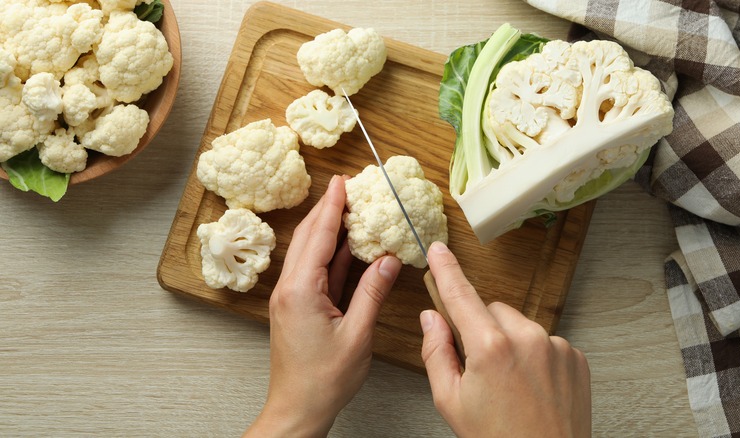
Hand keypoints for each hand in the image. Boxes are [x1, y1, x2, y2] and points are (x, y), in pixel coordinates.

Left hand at [244, 175, 402, 437]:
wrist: (297, 408)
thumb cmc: (324, 380)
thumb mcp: (357, 335)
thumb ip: (372, 293)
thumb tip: (389, 261)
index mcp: (301, 290)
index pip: (319, 236)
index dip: (333, 207)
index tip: (343, 182)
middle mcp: (289, 288)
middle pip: (309, 237)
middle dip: (327, 209)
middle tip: (347, 187)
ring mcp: (290, 297)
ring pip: (309, 251)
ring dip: (327, 228)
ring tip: (348, 208)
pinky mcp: (296, 306)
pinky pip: (313, 270)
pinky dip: (329, 253)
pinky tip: (346, 246)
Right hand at [421, 242, 590, 437]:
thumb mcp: (450, 401)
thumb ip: (436, 352)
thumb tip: (431, 319)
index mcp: (490, 348)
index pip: (461, 295)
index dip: (446, 269)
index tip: (439, 250)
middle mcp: (527, 339)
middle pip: (491, 310)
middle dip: (481, 329)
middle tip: (479, 366)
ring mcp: (555, 346)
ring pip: (519, 325)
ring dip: (509, 342)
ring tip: (510, 382)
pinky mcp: (575, 356)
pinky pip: (545, 341)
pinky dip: (534, 355)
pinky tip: (531, 385)